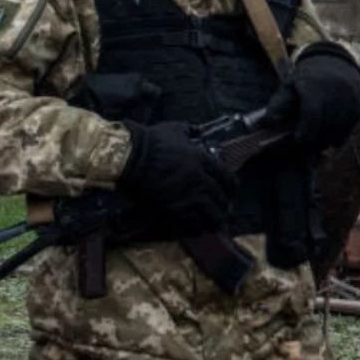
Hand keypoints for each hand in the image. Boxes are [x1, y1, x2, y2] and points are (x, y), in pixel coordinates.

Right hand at [117, 121, 236, 234]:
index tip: (232, 192)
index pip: (227, 177)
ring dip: (214, 220)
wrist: (127, 157)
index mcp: (202, 160)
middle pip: (220, 198)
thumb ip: (188, 131)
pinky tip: (197, 229)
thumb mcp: (173, 130)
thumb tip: (195, 130)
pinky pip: (190, 223)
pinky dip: (196, 228)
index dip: (232, 188)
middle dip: (224, 205)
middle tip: (224, 210)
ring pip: (210, 214)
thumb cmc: (150, 141)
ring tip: (216, 224)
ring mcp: (186, 196)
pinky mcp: (171, 209)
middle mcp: (198, 180)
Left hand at [265, 41, 359, 150]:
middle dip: (314, 140)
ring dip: (326, 141)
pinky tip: (329, 136)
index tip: (298, 140)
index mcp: (315, 86)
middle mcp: (336, 92)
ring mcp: (350, 100)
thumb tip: (265, 124)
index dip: (305, 131)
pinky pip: (348, 130)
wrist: (334, 64)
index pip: (312, 114)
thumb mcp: (288, 86)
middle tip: (305, 143)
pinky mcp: (359, 108)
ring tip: (316, 140)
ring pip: (338, 131)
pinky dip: (338, 137)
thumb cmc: (306, 79)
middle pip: (325, 126)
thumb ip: (277, 105)